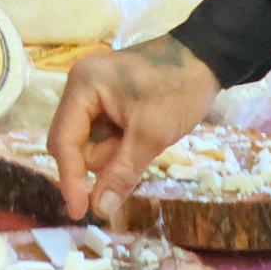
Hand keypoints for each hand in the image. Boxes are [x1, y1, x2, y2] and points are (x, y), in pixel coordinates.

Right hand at [50, 35, 223, 220]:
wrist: (207, 57)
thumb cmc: (178, 90)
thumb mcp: (151, 135)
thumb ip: (122, 173)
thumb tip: (98, 209)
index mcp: (82, 87)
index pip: (63, 141)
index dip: (70, 179)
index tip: (81, 212)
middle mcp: (80, 87)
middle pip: (74, 144)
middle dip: (103, 159)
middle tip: (136, 152)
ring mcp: (93, 92)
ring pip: (91, 143)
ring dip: (116, 152)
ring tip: (146, 137)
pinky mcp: (108, 99)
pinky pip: (104, 133)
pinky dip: (121, 143)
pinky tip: (143, 134)